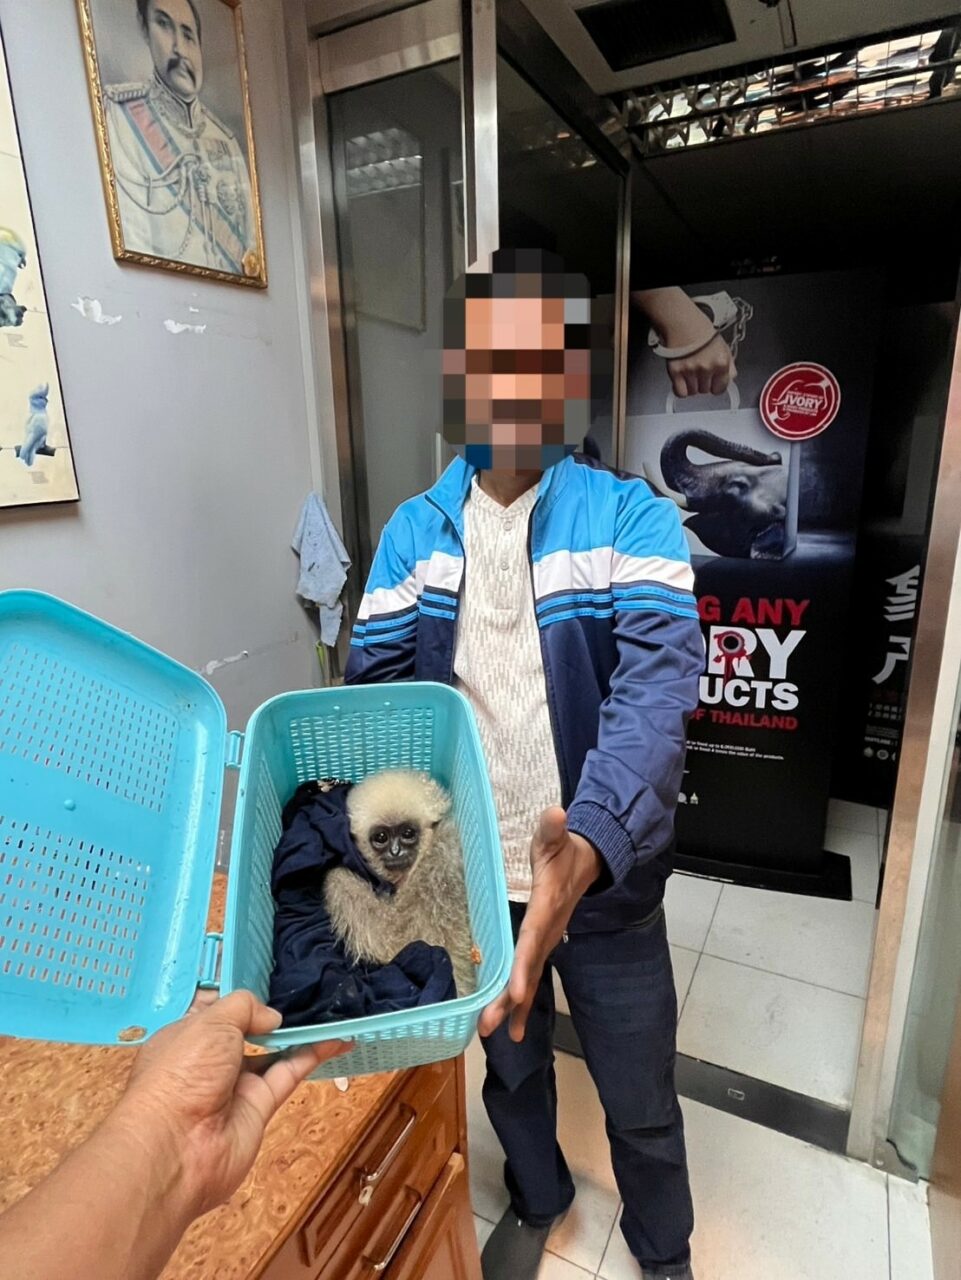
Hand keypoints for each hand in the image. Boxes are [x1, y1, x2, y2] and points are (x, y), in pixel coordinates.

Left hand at [112, 991, 349, 1217]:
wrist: (177, 1148)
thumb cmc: (182, 1072)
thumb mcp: (210, 1023)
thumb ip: (245, 1008)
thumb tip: (272, 1018)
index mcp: (185, 1036)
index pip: (215, 1011)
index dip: (241, 998)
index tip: (270, 977)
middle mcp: (209, 1061)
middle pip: (247, 1032)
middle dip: (272, 1015)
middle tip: (306, 991)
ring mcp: (235, 1086)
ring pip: (272, 1053)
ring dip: (298, 1034)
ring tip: (329, 1011)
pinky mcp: (259, 1108)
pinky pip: (289, 1074)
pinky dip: (312, 1055)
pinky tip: (335, 1038)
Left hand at [479, 807, 600, 1042]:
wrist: (588, 863)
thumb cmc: (565, 850)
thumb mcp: (557, 837)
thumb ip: (553, 829)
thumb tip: (557, 813)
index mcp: (546, 909)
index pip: (533, 941)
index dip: (525, 967)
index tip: (517, 993)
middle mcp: (547, 932)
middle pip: (527, 970)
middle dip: (510, 1000)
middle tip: (490, 1026)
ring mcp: (545, 942)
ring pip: (527, 979)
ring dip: (512, 1008)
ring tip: (493, 1034)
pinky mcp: (541, 946)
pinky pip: (530, 977)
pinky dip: (521, 1004)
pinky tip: (513, 1031)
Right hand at [631, 286, 735, 396]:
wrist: (683, 323)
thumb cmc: (702, 333)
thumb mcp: (723, 347)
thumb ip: (729, 366)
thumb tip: (730, 379)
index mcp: (721, 362)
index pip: (720, 389)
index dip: (716, 386)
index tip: (712, 382)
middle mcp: (707, 368)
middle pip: (705, 391)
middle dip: (703, 383)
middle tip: (699, 371)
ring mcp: (690, 371)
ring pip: (693, 392)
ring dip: (692, 385)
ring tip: (690, 372)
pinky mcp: (676, 372)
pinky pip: (680, 393)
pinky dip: (681, 389)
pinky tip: (682, 380)